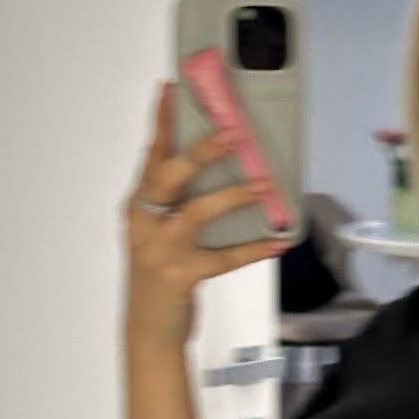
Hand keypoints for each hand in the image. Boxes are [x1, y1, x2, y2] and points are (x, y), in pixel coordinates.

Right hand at [121, 82, 284, 347]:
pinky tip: (279, 240)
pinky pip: (224, 258)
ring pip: (197, 213)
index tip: (172, 89)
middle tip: (233, 133)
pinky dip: (253, 249)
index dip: (161, 122)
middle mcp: (145, 222)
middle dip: (201, 152)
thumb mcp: (159, 231)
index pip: (151, 155)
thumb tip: (223, 167)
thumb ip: (179, 201)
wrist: (148, 329)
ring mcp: (160, 250)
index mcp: (140, 206)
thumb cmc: (160, 272)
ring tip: (265, 184)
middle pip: (170, 176)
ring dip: (233, 195)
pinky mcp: (181, 276)